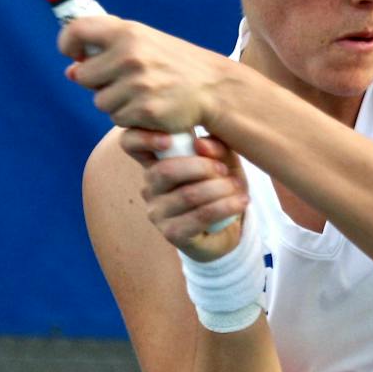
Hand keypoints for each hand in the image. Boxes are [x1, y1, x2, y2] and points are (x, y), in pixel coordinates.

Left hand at [59, 14, 225, 135]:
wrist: (214, 88)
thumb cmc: (175, 65)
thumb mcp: (145, 43)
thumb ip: (108, 51)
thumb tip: (70, 71)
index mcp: (128, 33)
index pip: (77, 31)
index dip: (68, 44)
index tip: (73, 55)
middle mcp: (130, 55)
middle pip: (84, 76)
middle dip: (97, 83)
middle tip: (122, 82)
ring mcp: (137, 84)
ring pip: (100, 102)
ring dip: (115, 104)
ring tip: (142, 95)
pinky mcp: (145, 110)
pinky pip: (118, 120)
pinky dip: (130, 118)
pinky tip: (149, 108)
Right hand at [118, 130, 249, 257]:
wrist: (227, 228)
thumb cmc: (220, 186)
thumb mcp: (223, 161)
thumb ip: (215, 147)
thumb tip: (200, 143)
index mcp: (156, 162)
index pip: (131, 144)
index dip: (144, 138)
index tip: (169, 139)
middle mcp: (150, 186)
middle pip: (166, 170)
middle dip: (201, 167)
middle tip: (224, 170)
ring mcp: (157, 212)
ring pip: (188, 194)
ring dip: (220, 189)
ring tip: (238, 188)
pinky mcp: (172, 234)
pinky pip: (201, 215)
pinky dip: (225, 206)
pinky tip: (241, 202)